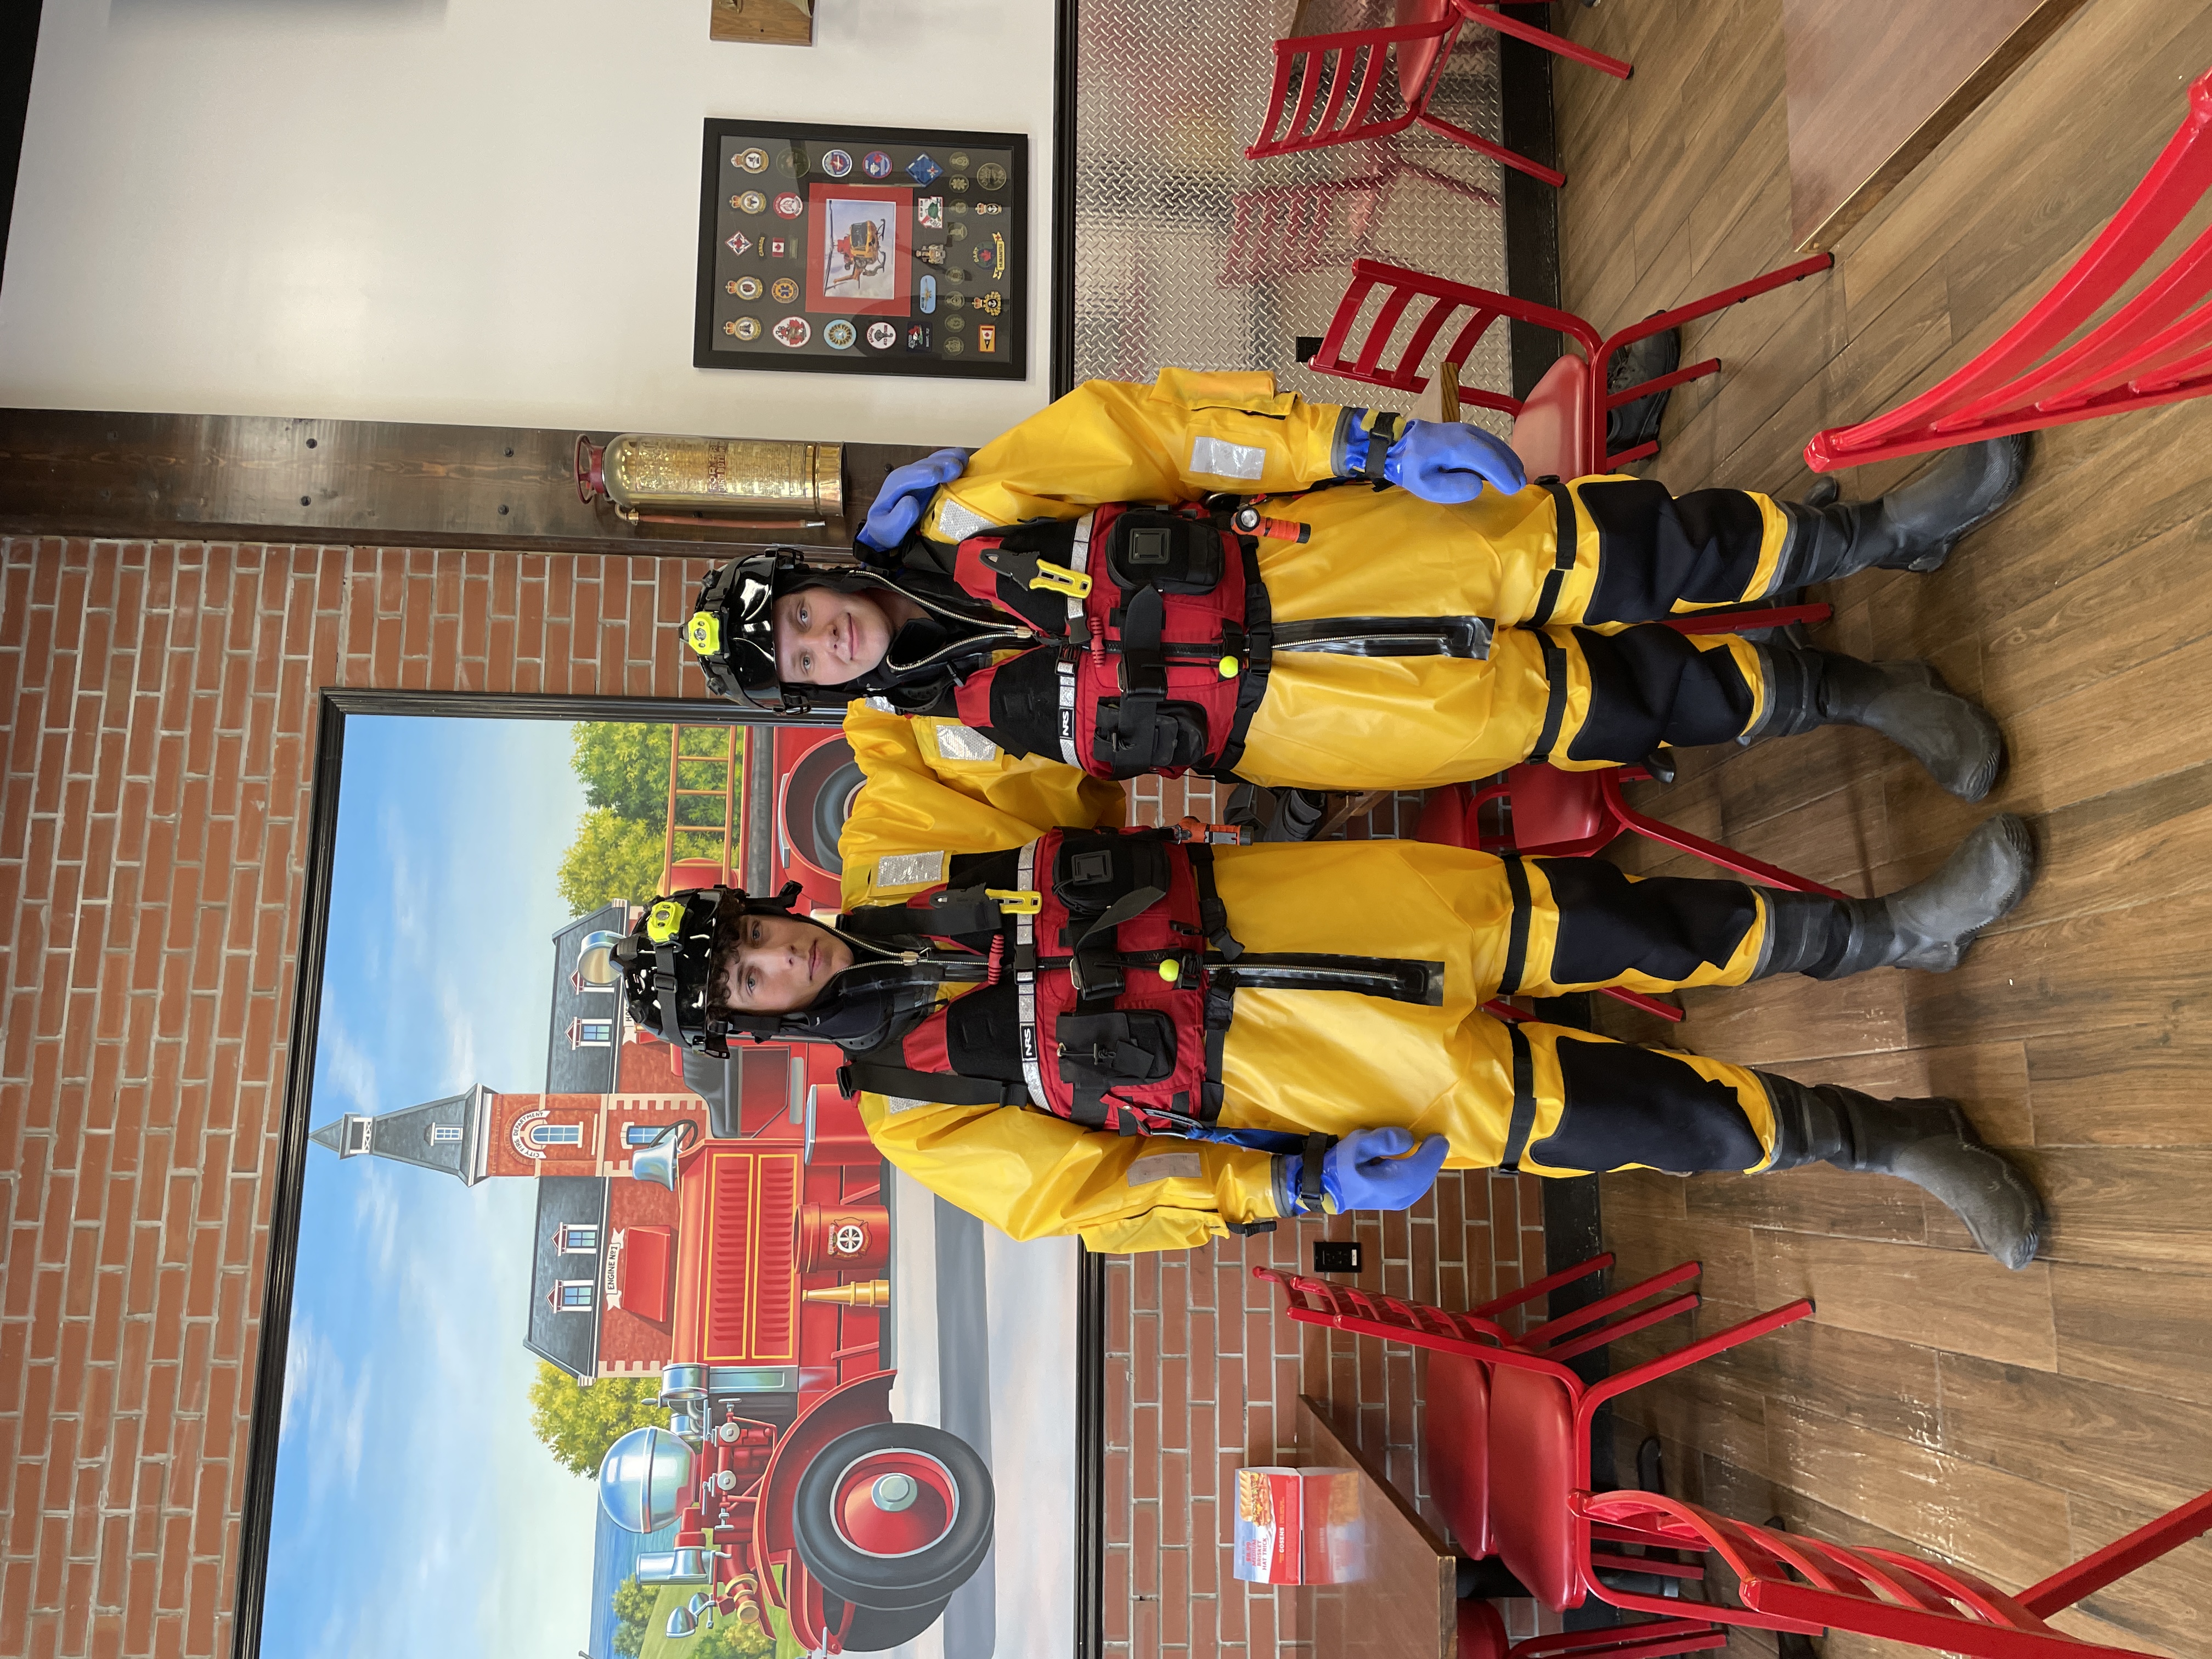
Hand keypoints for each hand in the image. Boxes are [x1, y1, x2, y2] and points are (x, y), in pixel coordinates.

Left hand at [859, 448, 970, 550]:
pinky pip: (942, 464)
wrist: (889, 526)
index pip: (906, 477)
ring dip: (949, 460)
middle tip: (956, 467)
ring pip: (933, 462)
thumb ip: (898, 518)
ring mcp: (920, 475)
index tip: (936, 475)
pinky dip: (953, 461)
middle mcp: (907, 476)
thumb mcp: (888, 529)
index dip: (921, 475)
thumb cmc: (887, 528)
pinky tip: (965, 461)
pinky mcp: (932, 477)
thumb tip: (912, 502)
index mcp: (894, 487)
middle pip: (923, 465)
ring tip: (963, 460)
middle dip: (939, 465)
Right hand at [1284, 1126, 1449, 1212]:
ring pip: (1423, 1182)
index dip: (1434, 1150)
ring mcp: (1399, 1202)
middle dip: (1433, 1157)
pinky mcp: (1395, 1202)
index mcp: (1395, 1183)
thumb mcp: (1358, 1145)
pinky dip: (1420, 1173)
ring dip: (1426, 1165)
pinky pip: (1416, 1185)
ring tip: (1427, 1149)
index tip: (1438, 1135)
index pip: (1424, 1166)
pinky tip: (1415, 1162)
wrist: (1323, 1188)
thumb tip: (1409, 1139)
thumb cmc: (1339, 1164)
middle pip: (1427, 1175)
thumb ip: (1383, 1139)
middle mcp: (1401, 1196)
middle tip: (1435, 1139)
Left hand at [1384, 421, 1526, 504]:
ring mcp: (1467, 429)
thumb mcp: (1425, 486)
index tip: (1514, 489)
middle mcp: (1466, 433)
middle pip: (1496, 449)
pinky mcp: (1466, 431)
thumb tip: (1478, 484)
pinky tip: (1505, 463)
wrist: (1397, 443)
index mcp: (1456, 446)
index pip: (1488, 459)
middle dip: (1511, 467)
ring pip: (1495, 443)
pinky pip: (1489, 441)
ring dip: (1508, 459)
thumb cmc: (1411, 467)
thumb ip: (1452, 487)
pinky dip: (1500, 453)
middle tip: (1521, 485)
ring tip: (1518, 476)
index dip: (1504, 474)